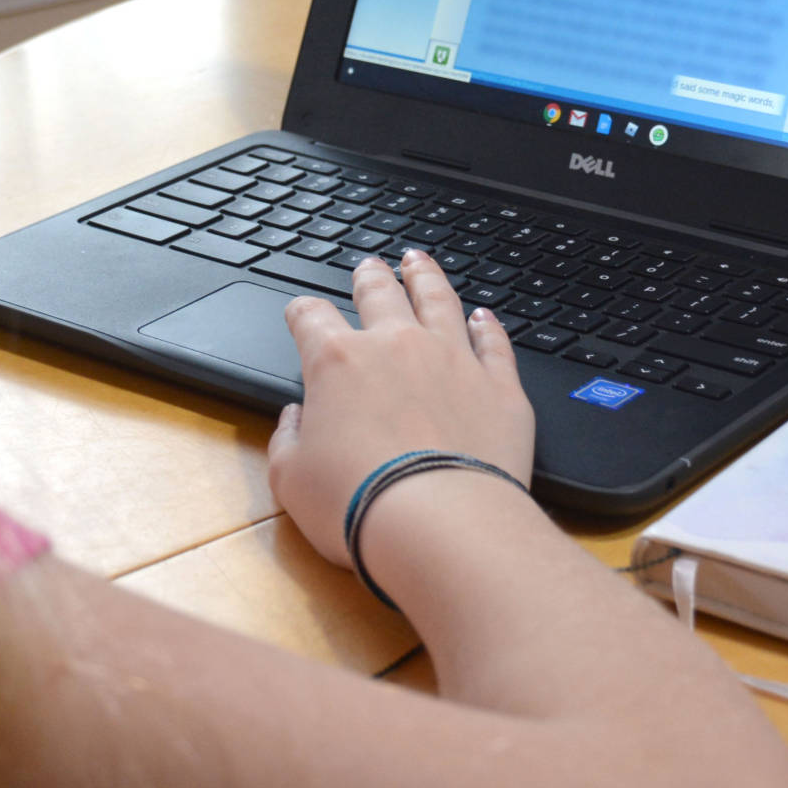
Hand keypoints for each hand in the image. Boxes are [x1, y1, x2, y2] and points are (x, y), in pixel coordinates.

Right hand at [266, 249, 535, 568]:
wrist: (441, 525)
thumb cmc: (357, 506)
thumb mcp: (291, 480)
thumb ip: (287, 440)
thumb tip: (294, 420)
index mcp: (338, 362)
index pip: (312, 318)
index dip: (302, 312)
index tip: (301, 314)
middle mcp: (397, 346)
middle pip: (380, 293)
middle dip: (370, 277)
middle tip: (369, 266)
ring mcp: (454, 360)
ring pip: (439, 300)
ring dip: (426, 277)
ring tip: (419, 262)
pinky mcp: (500, 387)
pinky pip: (494, 343)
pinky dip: (488, 326)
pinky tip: (484, 316)